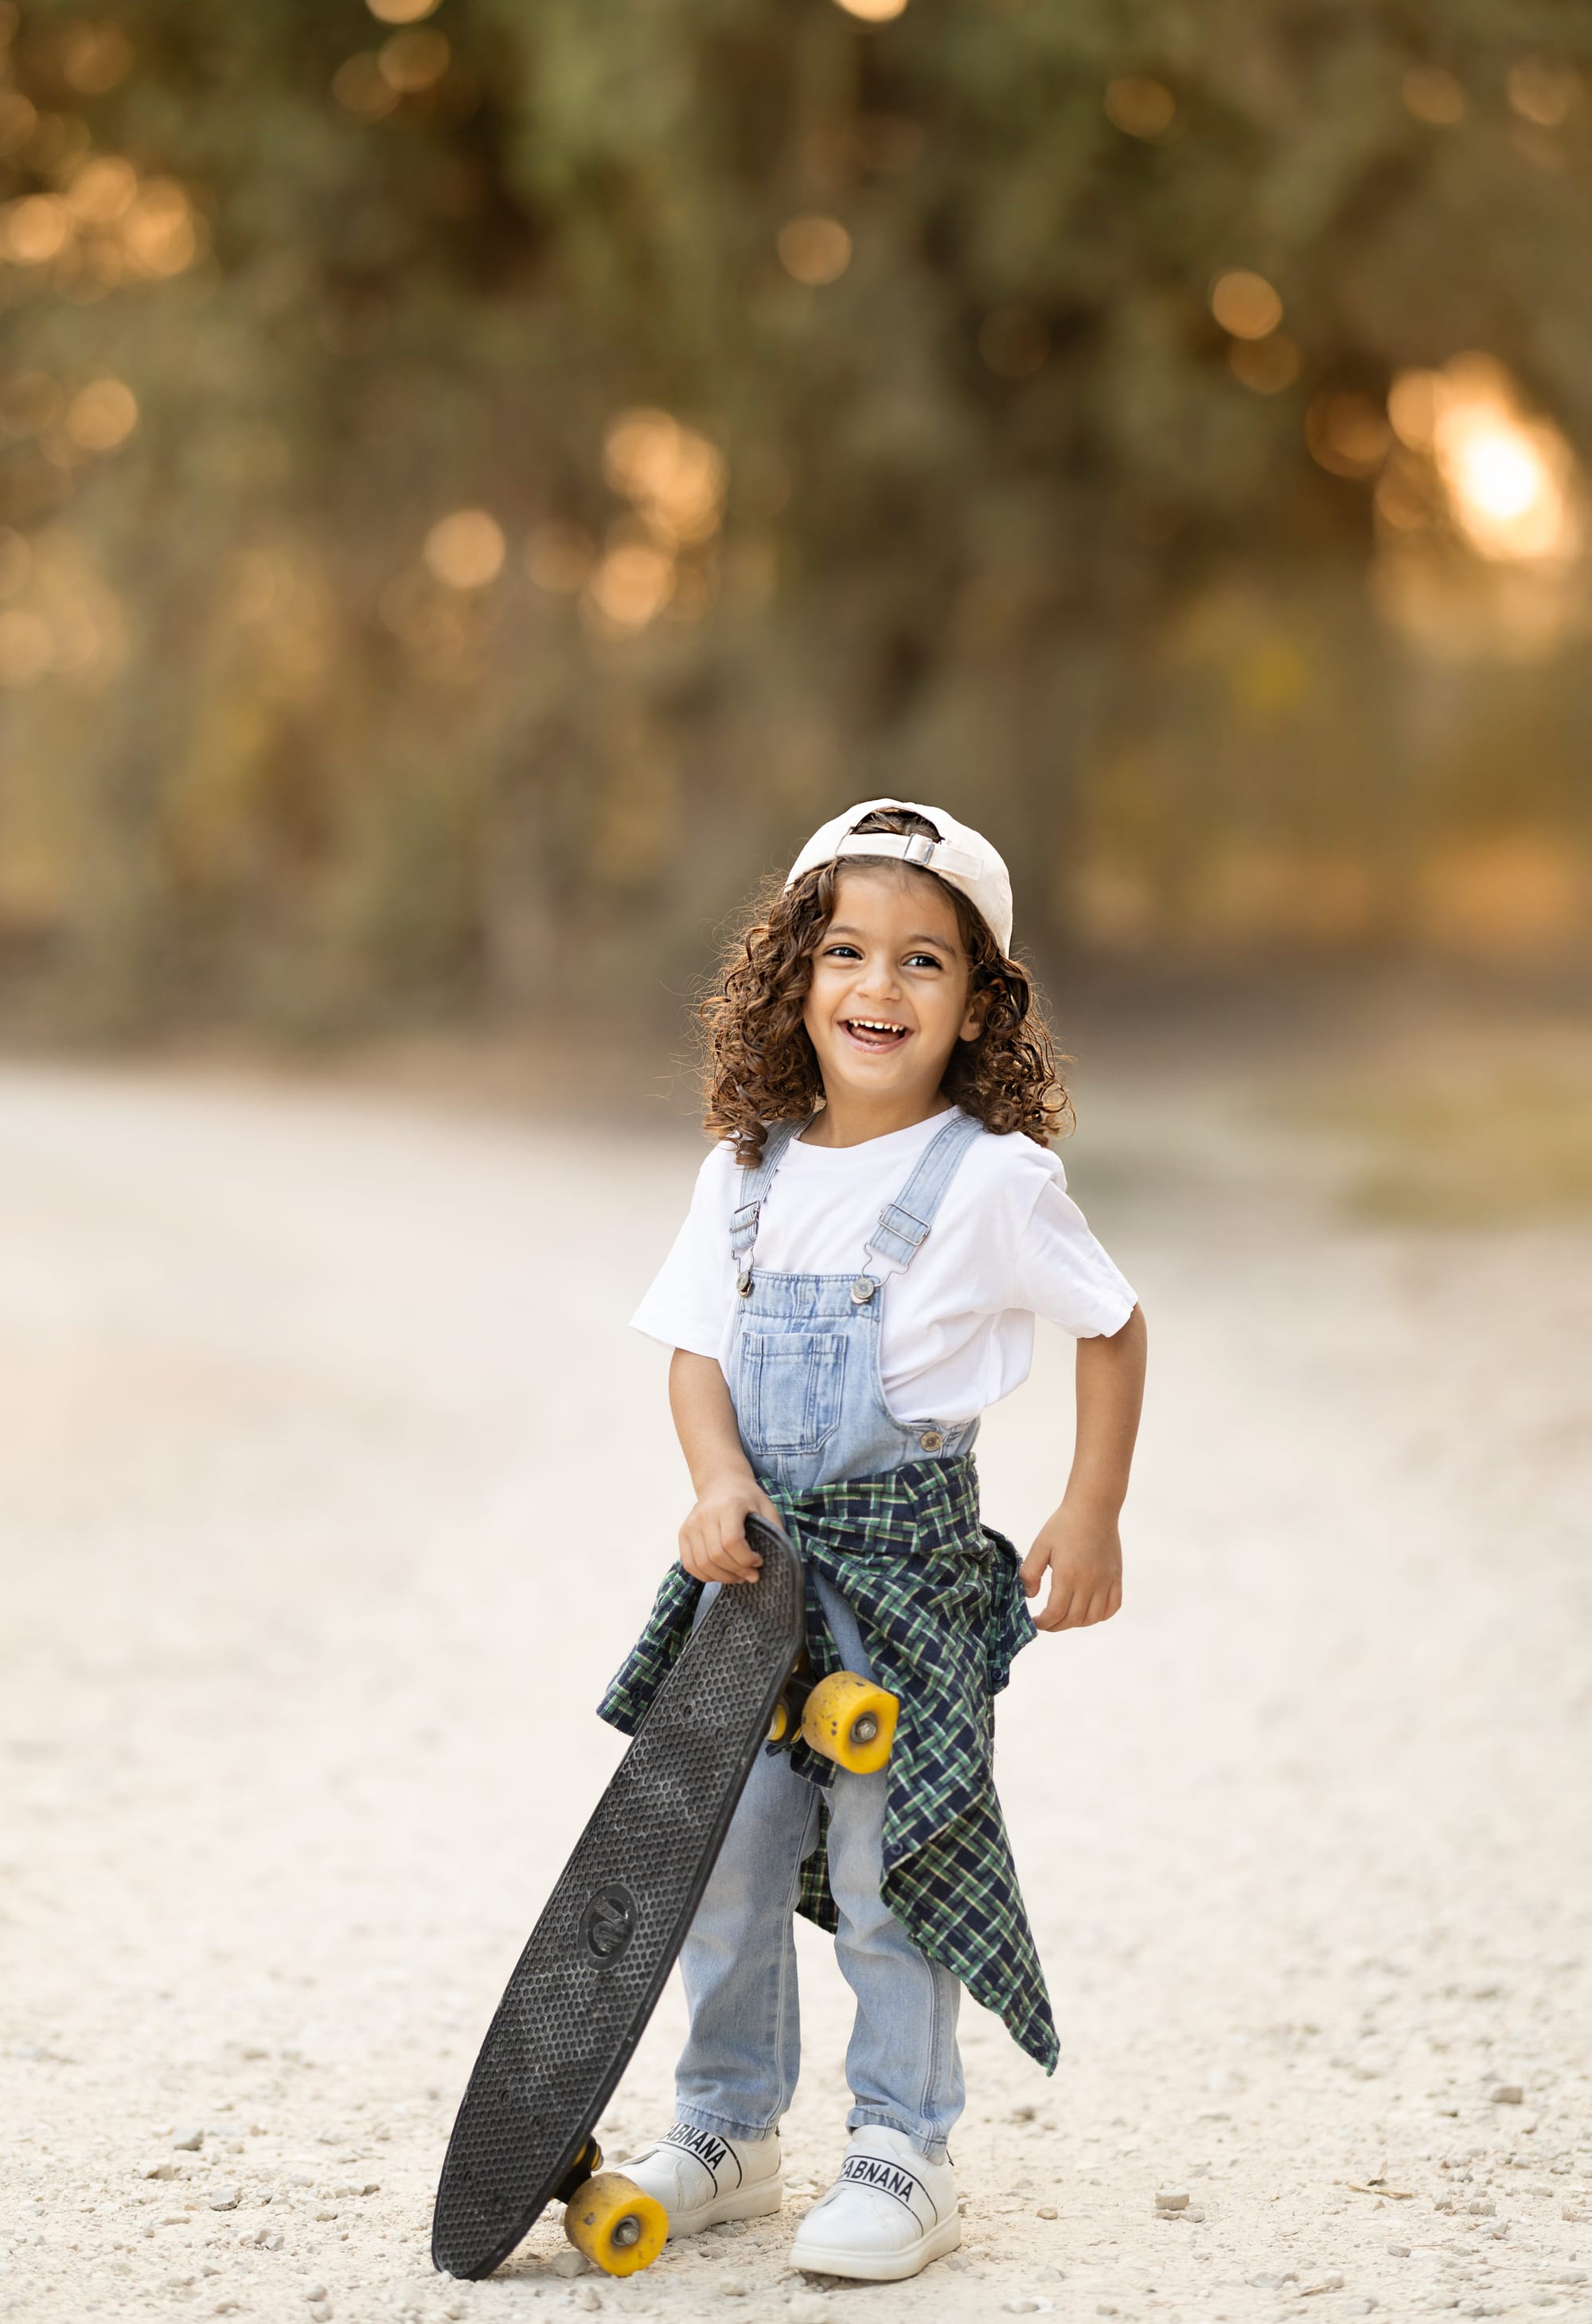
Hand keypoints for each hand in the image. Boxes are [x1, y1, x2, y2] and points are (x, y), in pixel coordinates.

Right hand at [679, 1472, 778, 1585]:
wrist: (720, 1481)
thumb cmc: (746, 1496)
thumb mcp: (766, 1506)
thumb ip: (774, 1529)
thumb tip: (782, 1557)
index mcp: (728, 1506)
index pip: (732, 1541)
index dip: (746, 1558)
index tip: (759, 1561)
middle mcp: (705, 1515)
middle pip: (716, 1556)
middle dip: (737, 1572)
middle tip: (751, 1575)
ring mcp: (691, 1524)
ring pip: (702, 1564)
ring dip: (722, 1577)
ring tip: (738, 1576)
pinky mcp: (683, 1533)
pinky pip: (689, 1564)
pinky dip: (705, 1576)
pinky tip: (721, 1573)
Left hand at [1019, 1498, 1122, 1632]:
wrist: (1093, 1508)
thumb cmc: (1064, 1525)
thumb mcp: (1040, 1545)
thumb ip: (1030, 1572)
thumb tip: (1029, 1595)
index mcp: (1068, 1576)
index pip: (1056, 1613)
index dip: (1044, 1623)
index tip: (1035, 1621)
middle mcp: (1089, 1583)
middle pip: (1074, 1619)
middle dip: (1057, 1626)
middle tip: (1046, 1622)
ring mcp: (1106, 1581)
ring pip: (1093, 1617)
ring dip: (1077, 1623)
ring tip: (1064, 1617)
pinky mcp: (1116, 1577)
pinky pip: (1112, 1606)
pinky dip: (1100, 1615)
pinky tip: (1088, 1611)